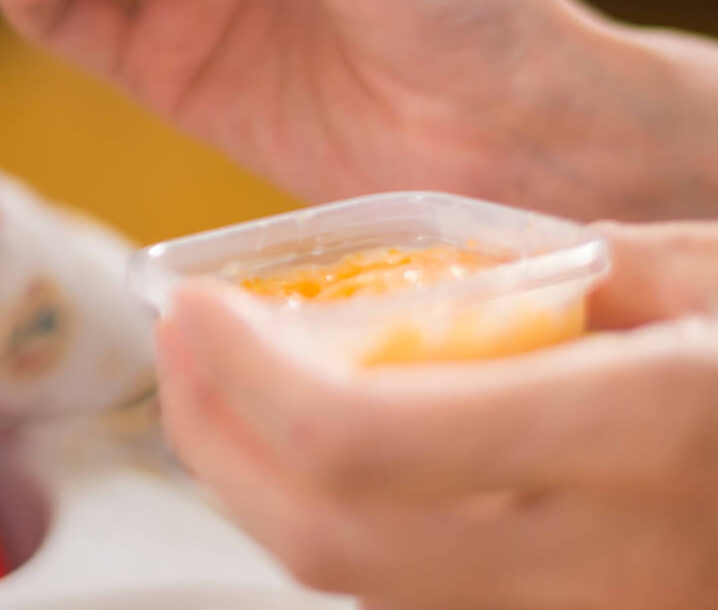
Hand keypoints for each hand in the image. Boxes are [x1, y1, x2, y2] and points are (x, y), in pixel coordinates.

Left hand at [154, 222, 717, 608]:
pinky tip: (325, 461)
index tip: (192, 305)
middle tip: (183, 343)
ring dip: (263, 493)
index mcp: (656, 431)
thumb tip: (388, 289)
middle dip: (217, 439)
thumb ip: (555, 282)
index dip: (241, 381)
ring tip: (229, 390)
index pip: (368, 446)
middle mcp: (630, 566)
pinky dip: (348, 539)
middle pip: (335, 542)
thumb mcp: (706, 270)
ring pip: (368, 593)